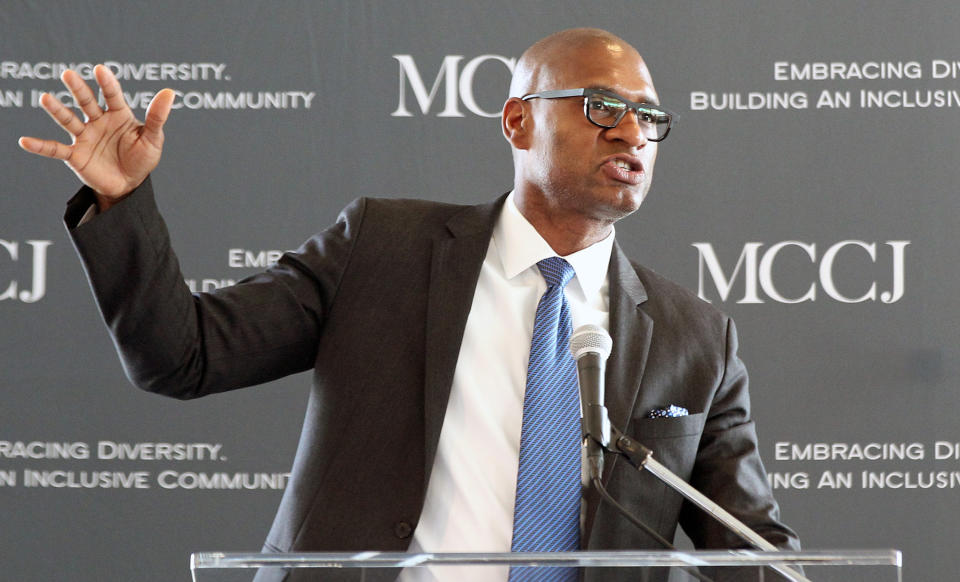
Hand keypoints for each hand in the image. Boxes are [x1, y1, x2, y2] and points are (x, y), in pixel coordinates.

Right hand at [18, 64, 174, 210]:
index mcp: (119, 115)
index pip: (113, 95)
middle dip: (78, 89)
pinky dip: (40, 146)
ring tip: (45, 98)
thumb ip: (157, 117)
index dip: (107, 83)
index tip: (100, 70)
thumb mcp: (153, 139)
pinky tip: (24, 141)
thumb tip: (169, 92)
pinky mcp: (75, 154)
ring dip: (58, 110)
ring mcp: (85, 136)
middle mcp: (98, 121)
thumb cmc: (142, 159)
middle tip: (68, 74)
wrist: (129, 185)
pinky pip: (55, 149)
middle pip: (87, 102)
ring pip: (69, 120)